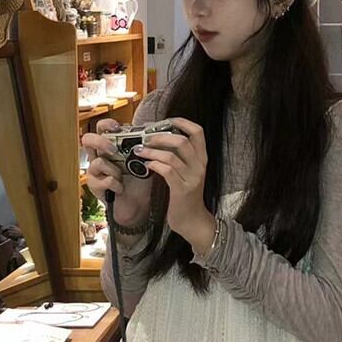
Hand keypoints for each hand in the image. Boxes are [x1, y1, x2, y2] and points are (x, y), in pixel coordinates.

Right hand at [82, 120, 151, 228]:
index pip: (101, 128)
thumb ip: (141, 145)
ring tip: (123, 177)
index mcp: (109, 146)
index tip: (117, 127)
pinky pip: (106, 180)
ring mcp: (94, 171)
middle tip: (113, 150)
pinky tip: (121, 189)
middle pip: (87, 139)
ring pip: (98, 162)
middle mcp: (98, 155)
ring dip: (115, 170)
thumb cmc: (138, 180)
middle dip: (100, 142)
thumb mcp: (142, 159)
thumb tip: (148, 129)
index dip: (106, 124)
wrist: (137, 204)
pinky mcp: (94, 185)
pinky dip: (118, 185)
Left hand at [136, 118, 215, 255]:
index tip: (165, 121)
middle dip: (161, 136)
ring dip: (153, 151)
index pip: (198, 132)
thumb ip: (178, 157)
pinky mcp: (182, 190)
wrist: (192, 221)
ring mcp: (192, 178)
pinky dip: (154, 165)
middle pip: (182, 141)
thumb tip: (158, 140)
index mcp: (202, 158)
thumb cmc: (185, 195)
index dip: (182, 122)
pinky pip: (167, 171)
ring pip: (172, 156)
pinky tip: (147, 166)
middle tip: (146, 138)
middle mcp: (199, 166)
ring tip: (140, 151)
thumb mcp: (186, 172)